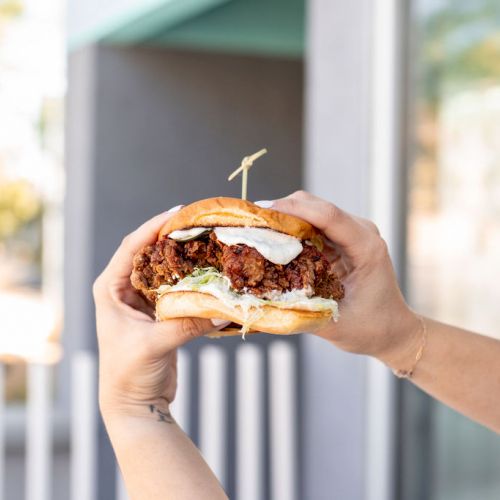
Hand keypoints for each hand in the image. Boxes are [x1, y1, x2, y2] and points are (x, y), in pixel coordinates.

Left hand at [93, 209, 227, 418]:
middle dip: (174, 237)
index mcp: (109, 288)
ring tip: (209, 243)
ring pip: (167, 269)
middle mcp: (124, 289)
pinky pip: (179, 288)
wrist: (134, 403)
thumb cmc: (128, 373)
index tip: (178, 212)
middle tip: (200, 224)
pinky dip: (194, 281)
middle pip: (151, 253)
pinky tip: (211, 273)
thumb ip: (186, 325)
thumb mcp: (153, 345)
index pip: (131, 247)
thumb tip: (224, 310)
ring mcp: (143, 300)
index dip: (153, 227)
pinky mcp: (160, 312)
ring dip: (186, 258)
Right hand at [265, 191, 420, 366]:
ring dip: (284, 217)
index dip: (293, 210)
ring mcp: (353, 233)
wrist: (394, 330)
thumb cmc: (372, 329)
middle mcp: (362, 232)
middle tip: (251, 223)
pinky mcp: (342, 239)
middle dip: (282, 210)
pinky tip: (273, 239)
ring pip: (312, 210)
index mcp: (366, 248)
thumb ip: (300, 311)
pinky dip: (291, 228)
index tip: (262, 213)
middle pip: (316, 205)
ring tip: (257, 230)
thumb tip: (262, 300)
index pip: (328, 216)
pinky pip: (313, 224)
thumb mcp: (335, 324)